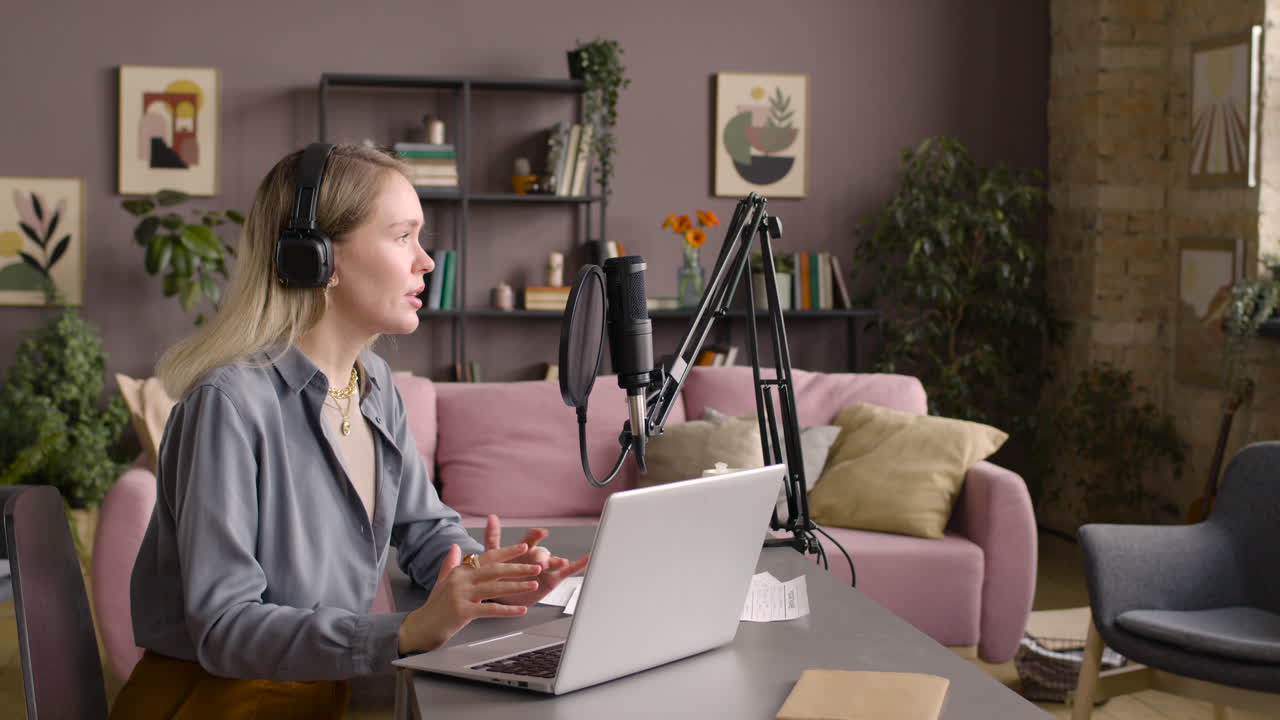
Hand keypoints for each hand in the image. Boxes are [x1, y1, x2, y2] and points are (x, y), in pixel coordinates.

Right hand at [397, 542, 541, 654]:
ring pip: (494, 588)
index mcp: (459, 571)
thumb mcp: (442, 582)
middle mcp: (460, 579)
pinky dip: (507, 610)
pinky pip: (489, 609)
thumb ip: (450, 564)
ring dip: (516, 586)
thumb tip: (455, 546)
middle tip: (537, 566)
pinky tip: (521, 611)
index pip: (487, 557)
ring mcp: (460, 595)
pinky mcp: (462, 612)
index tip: (524, 547)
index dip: (507, 552)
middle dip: (518, 568)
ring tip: (533, 584)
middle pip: (494, 570)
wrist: (420, 628)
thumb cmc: (435, 607)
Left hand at [482, 514, 590, 606]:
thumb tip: (492, 517)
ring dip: (558, 561)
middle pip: (542, 552)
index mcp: (523, 549)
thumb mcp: (493, 555)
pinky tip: (588, 558)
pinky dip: (579, 564)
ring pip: (555, 561)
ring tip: (561, 563)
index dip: (535, 535)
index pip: (530, 539)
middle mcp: (536, 556)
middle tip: (539, 563)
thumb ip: (493, 537)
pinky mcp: (554, 578)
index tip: (540, 532)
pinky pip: (569, 570)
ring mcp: (546, 567)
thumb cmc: (499, 573)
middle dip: (542, 556)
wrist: (503, 596)